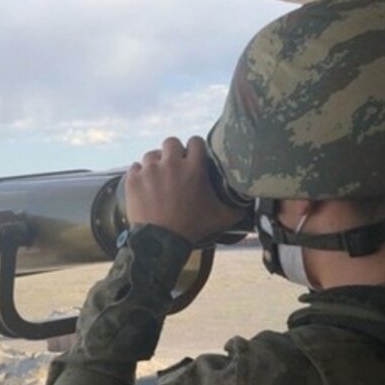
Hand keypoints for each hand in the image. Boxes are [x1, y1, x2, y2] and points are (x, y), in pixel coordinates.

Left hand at [125, 136, 244, 243]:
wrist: (161, 242)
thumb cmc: (193, 228)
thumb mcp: (221, 217)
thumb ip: (238, 206)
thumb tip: (251, 201)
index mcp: (194, 168)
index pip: (195, 141)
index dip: (194, 149)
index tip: (193, 158)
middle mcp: (172, 164)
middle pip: (171, 142)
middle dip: (173, 153)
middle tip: (174, 167)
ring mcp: (150, 171)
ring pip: (151, 155)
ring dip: (156, 164)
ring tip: (158, 178)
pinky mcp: (133, 180)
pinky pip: (135, 167)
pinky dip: (139, 175)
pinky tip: (145, 186)